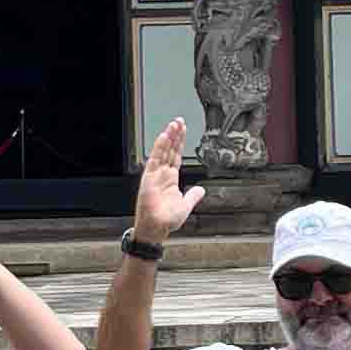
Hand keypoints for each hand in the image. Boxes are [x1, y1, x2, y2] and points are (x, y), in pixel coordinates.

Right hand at [131, 121, 204, 244]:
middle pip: (169, 150)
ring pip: (163, 151)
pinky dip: (159, 148)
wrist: (157, 228)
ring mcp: (155, 175)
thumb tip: (201, 190)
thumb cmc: (167, 220)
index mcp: (171, 179)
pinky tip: (164, 136)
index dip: (179, 143)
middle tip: (179, 121)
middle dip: (174, 135)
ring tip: (173, 124)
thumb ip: (193, 196)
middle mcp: (162, 174)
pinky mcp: (148, 178)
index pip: (176, 156)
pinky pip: (154, 159)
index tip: (183, 131)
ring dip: (168, 137)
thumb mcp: (186, 206)